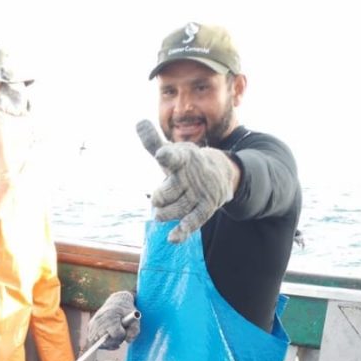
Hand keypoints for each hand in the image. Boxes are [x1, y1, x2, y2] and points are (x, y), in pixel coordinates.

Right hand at [87, 291, 140, 349]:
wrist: (117, 302)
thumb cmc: (127, 312)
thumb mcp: (135, 320)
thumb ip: (134, 331)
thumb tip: (128, 341)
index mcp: (110, 315)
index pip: (115, 334)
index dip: (122, 335)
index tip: (124, 329)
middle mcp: (99, 319)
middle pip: (105, 341)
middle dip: (115, 341)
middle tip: (120, 336)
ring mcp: (93, 323)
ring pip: (99, 343)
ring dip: (108, 343)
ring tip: (114, 336)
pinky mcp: (89, 326)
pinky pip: (94, 341)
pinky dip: (102, 342)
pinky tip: (108, 337)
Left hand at [136, 119, 236, 242]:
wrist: (222, 172)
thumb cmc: (188, 163)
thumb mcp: (173, 152)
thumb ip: (153, 141)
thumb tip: (138, 122)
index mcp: (182, 159)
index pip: (174, 156)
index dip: (167, 155)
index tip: (160, 154)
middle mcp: (191, 176)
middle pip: (170, 190)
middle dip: (161, 196)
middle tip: (157, 198)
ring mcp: (199, 193)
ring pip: (177, 208)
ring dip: (165, 213)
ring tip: (159, 214)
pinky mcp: (205, 209)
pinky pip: (193, 222)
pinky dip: (182, 231)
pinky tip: (172, 239)